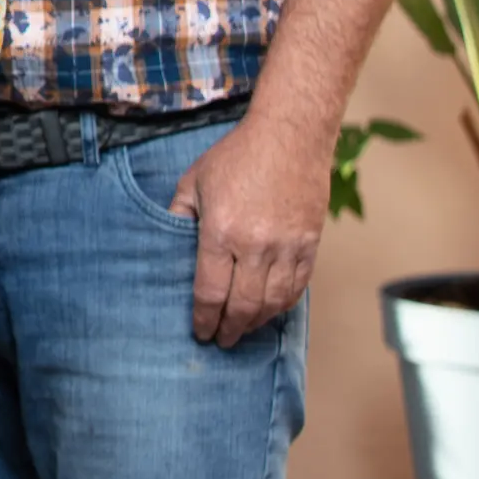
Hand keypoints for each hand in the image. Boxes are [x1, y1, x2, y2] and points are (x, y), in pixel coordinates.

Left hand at [168, 116, 330, 347]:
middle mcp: (255, 246)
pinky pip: (297, 288)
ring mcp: (287, 248)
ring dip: (256, 323)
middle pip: (242, 305)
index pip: (210, 291)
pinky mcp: (310, 245)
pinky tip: (270, 311)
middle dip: (229, 329)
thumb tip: (168, 245)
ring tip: (243, 330)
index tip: (200, 332)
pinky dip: (282, 305)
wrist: (289, 138)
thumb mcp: (193, 181)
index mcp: (220, 232)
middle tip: (221, 340)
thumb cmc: (236, 157)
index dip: (203, 318)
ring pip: (272, 303)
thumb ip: (178, 215)